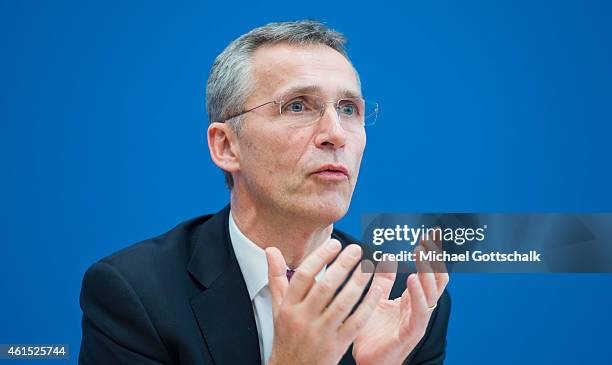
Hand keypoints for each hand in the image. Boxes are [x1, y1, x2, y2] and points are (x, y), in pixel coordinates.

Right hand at [265, 240, 383, 364]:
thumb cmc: (286, 336)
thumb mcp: (276, 307)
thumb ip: (276, 277)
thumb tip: (271, 250)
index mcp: (288, 307)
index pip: (304, 276)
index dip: (320, 257)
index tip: (334, 244)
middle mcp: (303, 319)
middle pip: (325, 287)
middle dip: (342, 266)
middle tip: (356, 250)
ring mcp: (320, 333)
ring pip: (342, 304)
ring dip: (357, 283)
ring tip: (368, 266)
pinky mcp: (336, 346)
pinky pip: (355, 323)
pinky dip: (367, 306)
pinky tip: (376, 291)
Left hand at [352, 236, 448, 364]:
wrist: (368, 362)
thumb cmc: (373, 334)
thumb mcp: (376, 299)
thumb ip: (383, 280)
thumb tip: (387, 255)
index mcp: (413, 299)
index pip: (429, 271)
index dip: (431, 253)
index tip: (430, 232)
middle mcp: (419, 307)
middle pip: (436, 278)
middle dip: (435, 257)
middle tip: (430, 237)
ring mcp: (418, 320)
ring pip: (431, 292)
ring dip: (427, 270)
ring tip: (421, 251)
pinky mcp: (411, 332)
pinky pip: (420, 311)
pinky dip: (418, 294)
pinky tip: (412, 278)